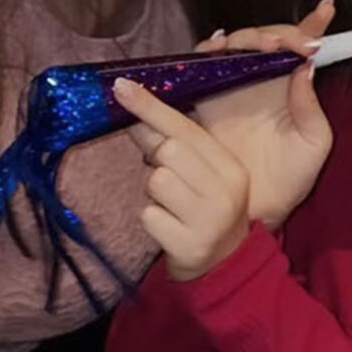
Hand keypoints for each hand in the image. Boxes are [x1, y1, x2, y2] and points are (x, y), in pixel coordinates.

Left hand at [114, 78, 251, 279]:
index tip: (120, 87)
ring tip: (172, 206)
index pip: (186, 129)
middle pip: (169, 152)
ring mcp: (208, 220)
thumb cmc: (205, 210)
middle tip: (165, 176)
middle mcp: (225, 190)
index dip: (151, 107)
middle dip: (157, 161)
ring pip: (157, 182)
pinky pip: (149, 215)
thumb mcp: (202, 174)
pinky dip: (152, 219)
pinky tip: (169, 227)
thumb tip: (132, 109)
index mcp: (230, 167)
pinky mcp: (189, 245)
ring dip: (154, 194)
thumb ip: (175, 143)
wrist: (222, 264)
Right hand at [190, 0, 335, 226]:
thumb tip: (305, 67)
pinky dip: (209, 51)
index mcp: (292, 88)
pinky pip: (203, 66)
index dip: (313, 24)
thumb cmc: (289, 180)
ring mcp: (233, 87)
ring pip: (235, 45)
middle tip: (283, 45)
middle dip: (275, 33)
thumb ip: (311, 108)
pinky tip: (219, 48)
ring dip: (246, 37)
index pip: (303, 48)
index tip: (325, 11)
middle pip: (266, 40)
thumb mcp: (313, 145)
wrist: (254, 210)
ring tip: (260, 45)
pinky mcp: (206, 99)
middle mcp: (262, 80)